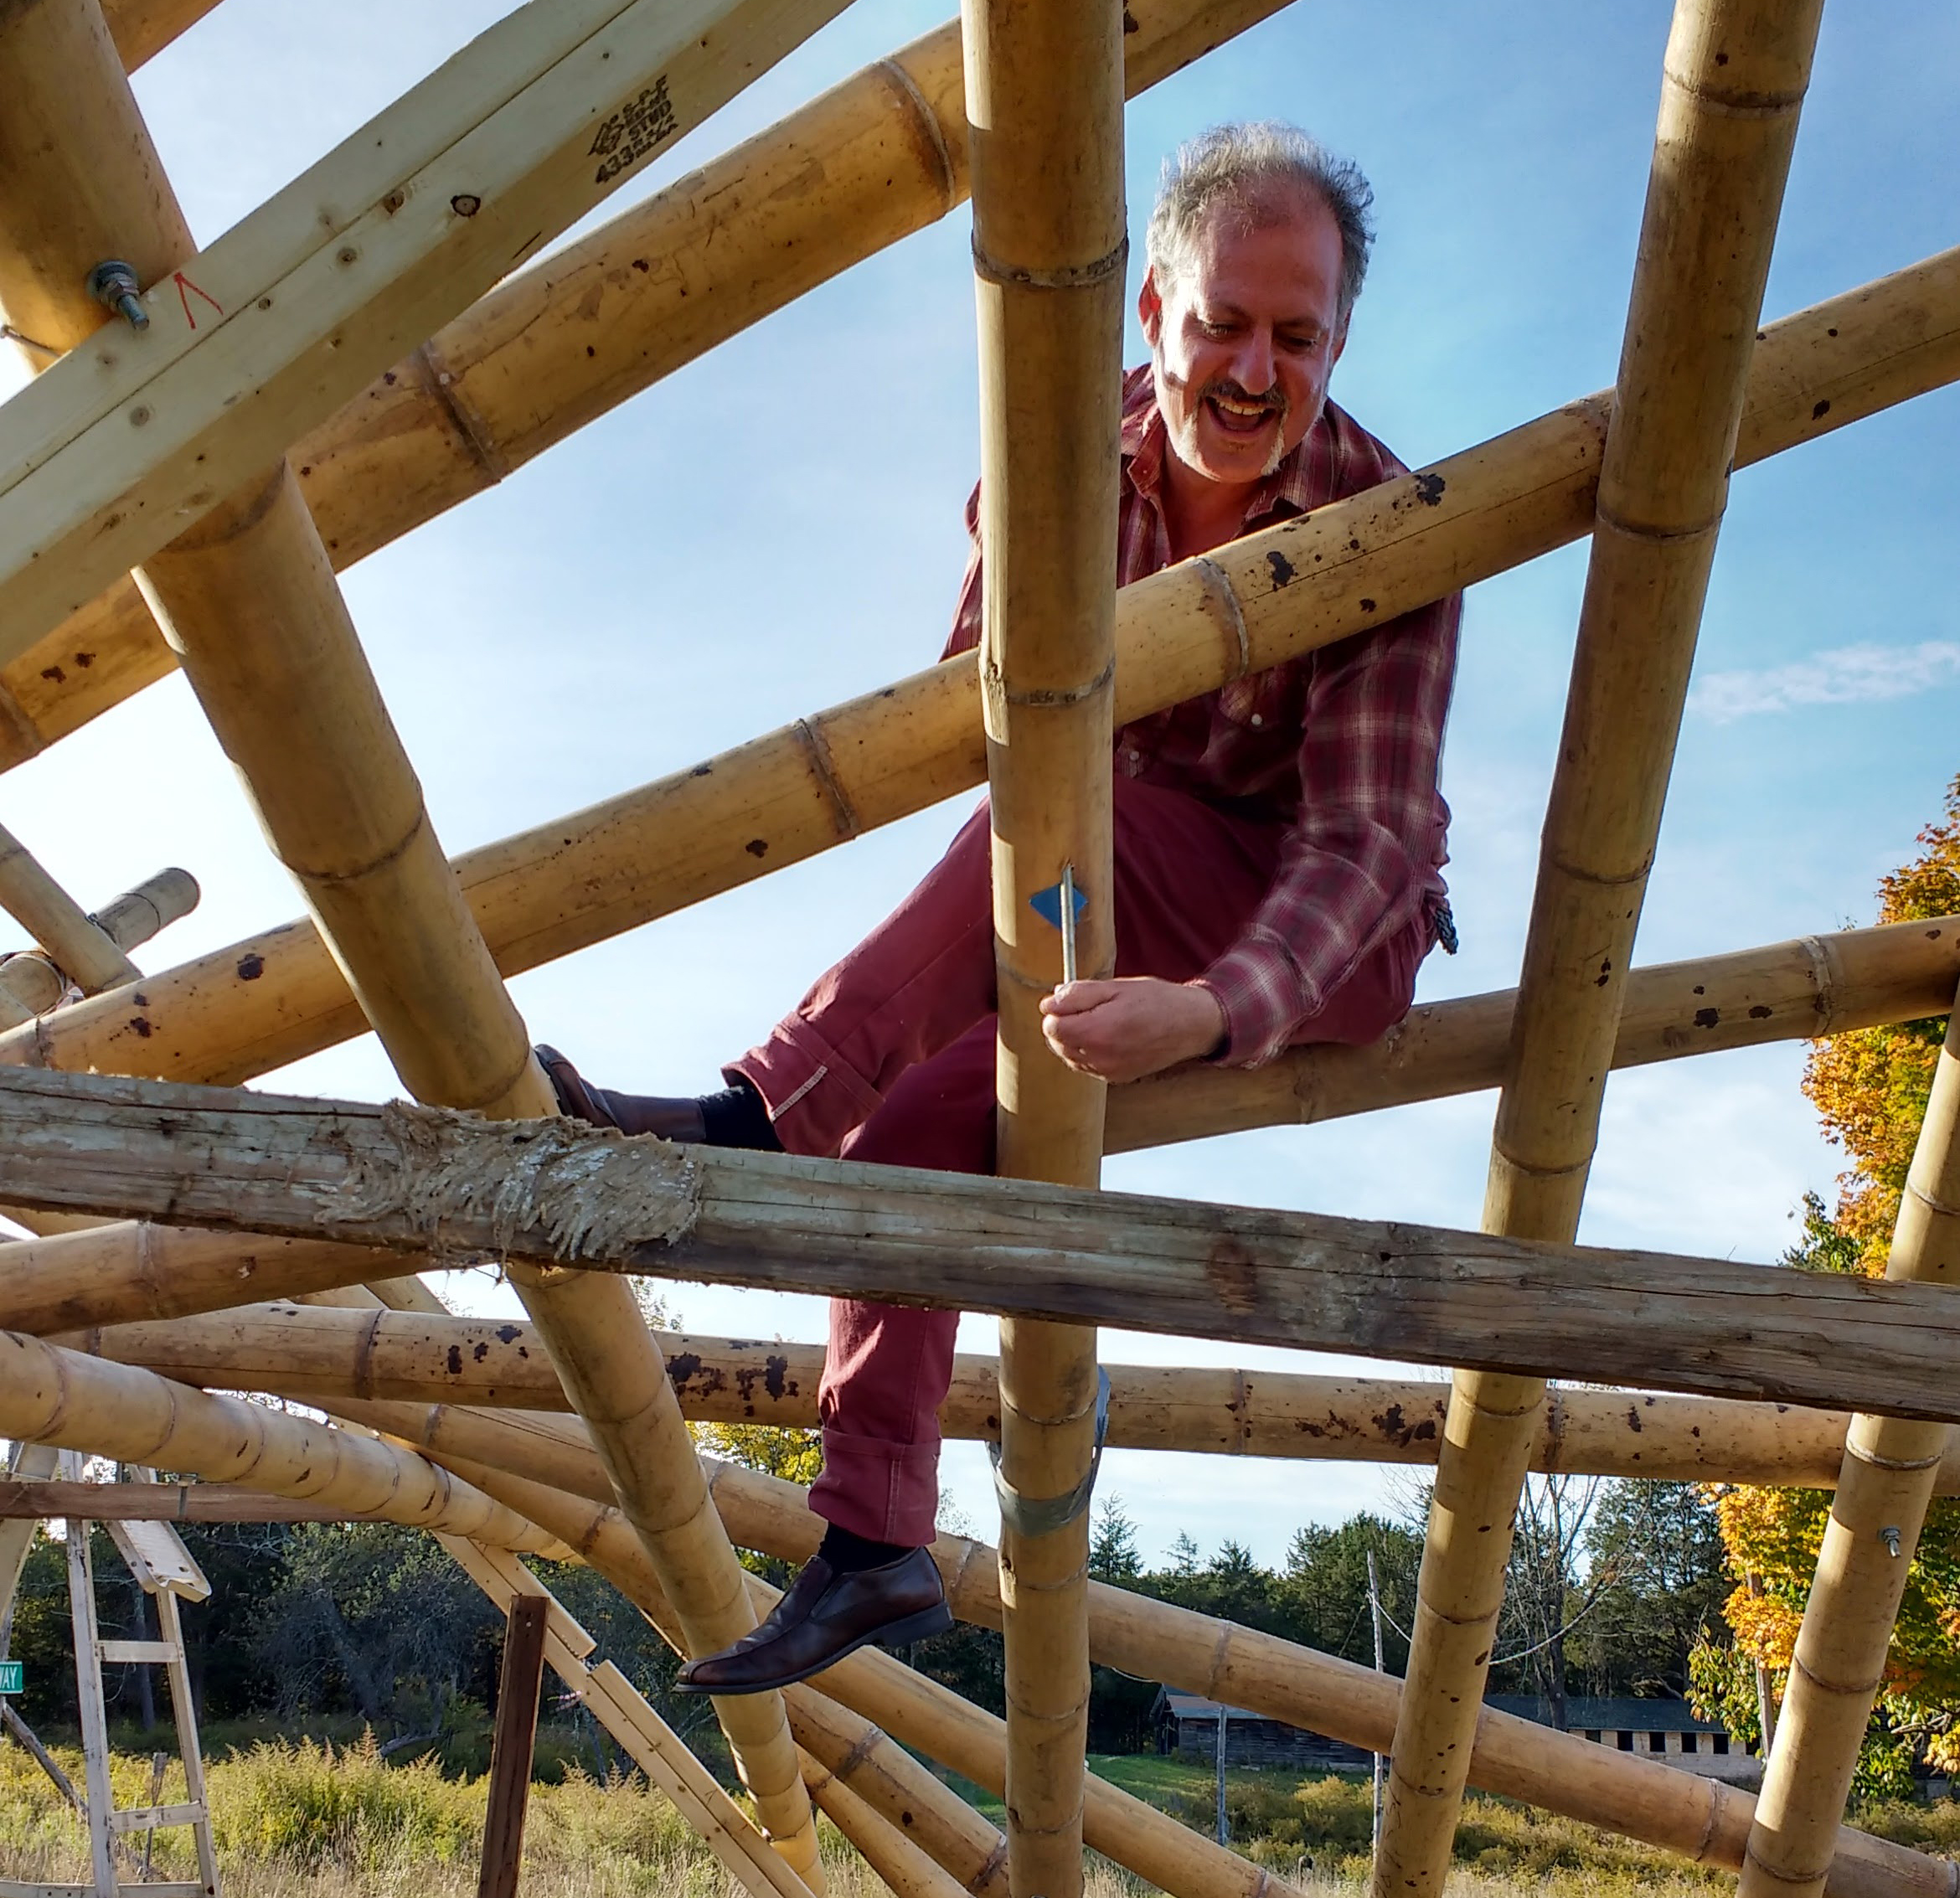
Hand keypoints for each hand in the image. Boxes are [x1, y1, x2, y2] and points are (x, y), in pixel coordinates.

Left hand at [1038, 977, 1226, 1084]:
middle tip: (1088, 1006)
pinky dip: (1088, 1051)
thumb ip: (1078, 994)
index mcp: (1097, 1032)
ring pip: (1070, 1057)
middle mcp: (1100, 1058)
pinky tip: (1108, 1035)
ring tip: (1101, 1020)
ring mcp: (1108, 1072)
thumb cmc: (1157, 1001)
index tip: (1072, 999)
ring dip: (1075, 1038)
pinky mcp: (1117, 1078)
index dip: (1056, 1010)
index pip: (1051, 1027)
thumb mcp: (1115, 987)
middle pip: (1057, 1044)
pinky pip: (1087, 1066)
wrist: (1191, 1025)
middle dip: (1064, 1024)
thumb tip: (1049, 1002)